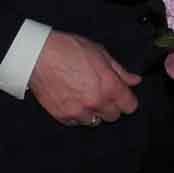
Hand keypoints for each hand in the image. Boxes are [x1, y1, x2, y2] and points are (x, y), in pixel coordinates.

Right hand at [27, 30, 141, 126]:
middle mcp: (96, 102)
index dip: (127, 100)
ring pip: (95, 121)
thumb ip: (120, 71)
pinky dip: (77, 115)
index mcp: (109, 86)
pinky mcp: (62, 116)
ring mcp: (78, 111)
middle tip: (102, 94)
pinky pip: (76, 123)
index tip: (122, 95)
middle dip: (111, 106)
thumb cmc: (70, 49)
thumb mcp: (101, 54)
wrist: (38, 55)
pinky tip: (73, 101)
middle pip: (114, 116)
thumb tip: (135, 81)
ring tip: (85, 97)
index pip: (130, 106)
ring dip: (94, 112)